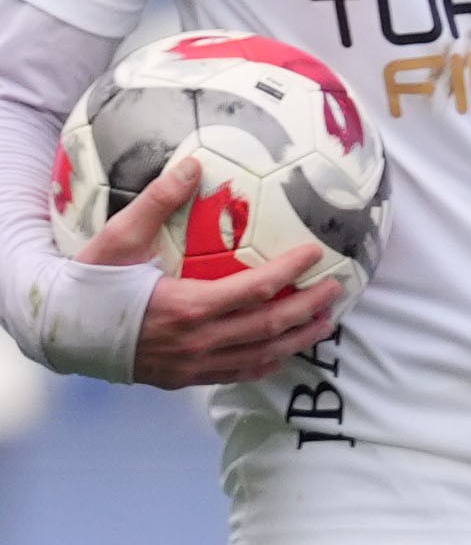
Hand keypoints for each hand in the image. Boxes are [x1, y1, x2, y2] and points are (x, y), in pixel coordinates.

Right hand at [82, 153, 344, 385]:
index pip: (256, 289)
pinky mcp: (185, 378)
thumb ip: (159, 201)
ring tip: (323, 321)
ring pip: (260, 356)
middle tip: (336, 289)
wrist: (60, 329)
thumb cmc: (90, 281)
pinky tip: (281, 350)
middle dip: (308, 308)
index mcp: (187, 306)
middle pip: (269, 327)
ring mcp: (193, 365)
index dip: (291, 272)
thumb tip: (192, 166)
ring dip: (297, 339)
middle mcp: (197, 341)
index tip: (315, 254)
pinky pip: (237, 373)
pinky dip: (266, 362)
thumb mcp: (119, 237)